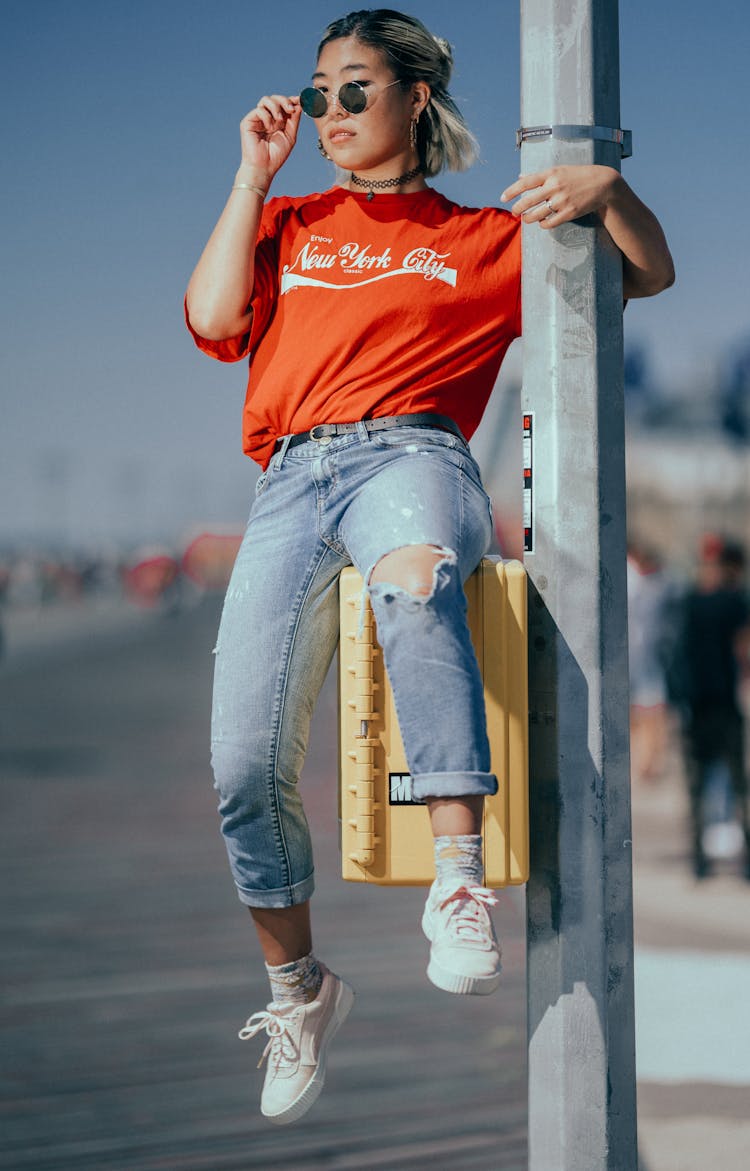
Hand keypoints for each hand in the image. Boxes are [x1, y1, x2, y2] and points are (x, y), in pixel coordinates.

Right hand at [238, 95, 302, 185]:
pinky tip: (269, 128)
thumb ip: (294, 120)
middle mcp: (267, 118)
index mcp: (277, 121)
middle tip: (290, 109)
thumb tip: (299, 104)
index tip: (300, 99)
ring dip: (276, 107)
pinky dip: (267, 117)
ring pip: (266, 100)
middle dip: (284, 101)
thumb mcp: (290, 136)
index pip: (283, 104)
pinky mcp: (248, 121)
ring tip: (279, 121)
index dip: (291, 100)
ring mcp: (257, 119)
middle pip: (275, 98)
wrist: (263, 167)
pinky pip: (259, 110)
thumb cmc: (276, 156)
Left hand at [501, 164, 622, 227]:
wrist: (603, 184)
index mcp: (551, 173)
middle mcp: (555, 186)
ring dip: (528, 219)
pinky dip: (542, 224)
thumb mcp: (559, 170)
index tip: (502, 197)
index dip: (511, 191)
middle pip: (527, 201)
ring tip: (526, 218)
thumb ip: (539, 175)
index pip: (525, 182)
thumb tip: (520, 176)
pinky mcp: (569, 213)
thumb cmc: (578, 176)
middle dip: (517, 209)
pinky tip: (542, 222)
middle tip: (514, 212)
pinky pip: (548, 223)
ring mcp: (562, 201)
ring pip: (536, 215)